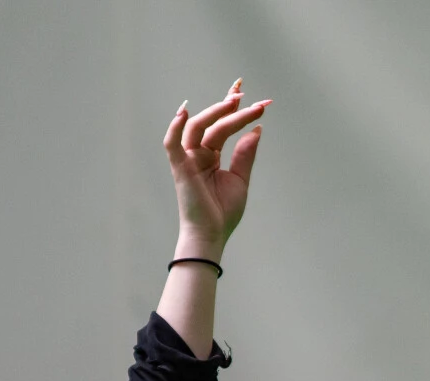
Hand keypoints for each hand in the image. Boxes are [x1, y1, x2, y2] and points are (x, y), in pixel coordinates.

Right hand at [163, 80, 269, 254]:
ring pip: (199, 128)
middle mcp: (198, 153)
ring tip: (235, 102)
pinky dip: (175, 128)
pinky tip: (185, 112)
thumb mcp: (240, 179)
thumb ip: (245, 154)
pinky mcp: (179, 168)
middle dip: (231, 108)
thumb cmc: (223, 212)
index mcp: (212, 155)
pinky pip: (172, 144)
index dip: (234, 108)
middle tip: (250, 97)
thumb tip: (256, 129)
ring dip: (216, 113)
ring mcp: (188, 159)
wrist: (212, 235)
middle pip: (215, 123)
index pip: (222, 125)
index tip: (252, 96)